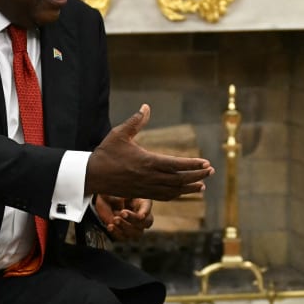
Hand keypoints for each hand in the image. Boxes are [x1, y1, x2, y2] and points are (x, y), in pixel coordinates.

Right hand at [86, 104, 213, 200]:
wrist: (92, 176)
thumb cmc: (105, 153)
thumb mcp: (119, 134)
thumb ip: (136, 121)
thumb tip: (146, 106)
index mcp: (147, 161)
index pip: (176, 164)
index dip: (192, 165)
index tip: (205, 163)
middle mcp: (150, 177)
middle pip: (179, 179)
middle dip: (197, 175)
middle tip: (211, 171)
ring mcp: (147, 187)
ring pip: (174, 190)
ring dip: (190, 187)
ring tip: (203, 185)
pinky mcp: (142, 194)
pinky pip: (164, 196)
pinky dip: (177, 194)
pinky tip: (184, 192)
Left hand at [95, 195, 152, 240]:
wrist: (103, 205)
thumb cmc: (112, 195)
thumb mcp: (115, 192)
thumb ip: (119, 196)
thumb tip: (120, 201)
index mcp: (142, 202)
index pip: (148, 206)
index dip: (146, 211)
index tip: (141, 215)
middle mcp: (141, 216)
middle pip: (146, 222)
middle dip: (134, 219)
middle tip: (122, 213)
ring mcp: (134, 227)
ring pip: (137, 233)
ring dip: (126, 227)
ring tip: (115, 219)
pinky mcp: (125, 234)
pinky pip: (124, 237)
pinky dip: (117, 233)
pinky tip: (110, 226)